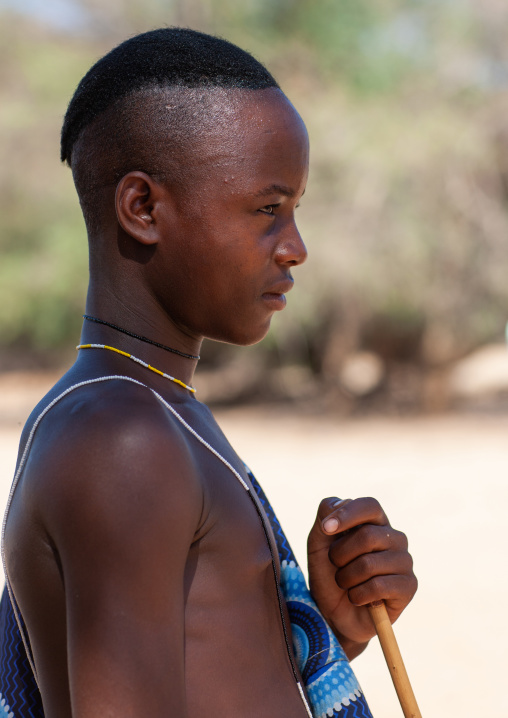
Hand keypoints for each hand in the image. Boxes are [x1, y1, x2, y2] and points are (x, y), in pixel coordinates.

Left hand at [307, 497, 416, 659]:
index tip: (325, 529)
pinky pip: (379, 586)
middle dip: (340, 555)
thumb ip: (324, 518)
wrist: (334, 615)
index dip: (347, 514)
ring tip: (347, 584)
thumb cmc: (328, 574)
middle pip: (367, 535)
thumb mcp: (318, 544)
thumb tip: (339, 503)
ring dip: (346, 578)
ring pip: (370, 563)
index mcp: (375, 522)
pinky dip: (358, 595)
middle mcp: (394, 538)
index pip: (369, 505)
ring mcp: (404, 561)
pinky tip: (358, 599)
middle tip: (336, 567)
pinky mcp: (409, 586)